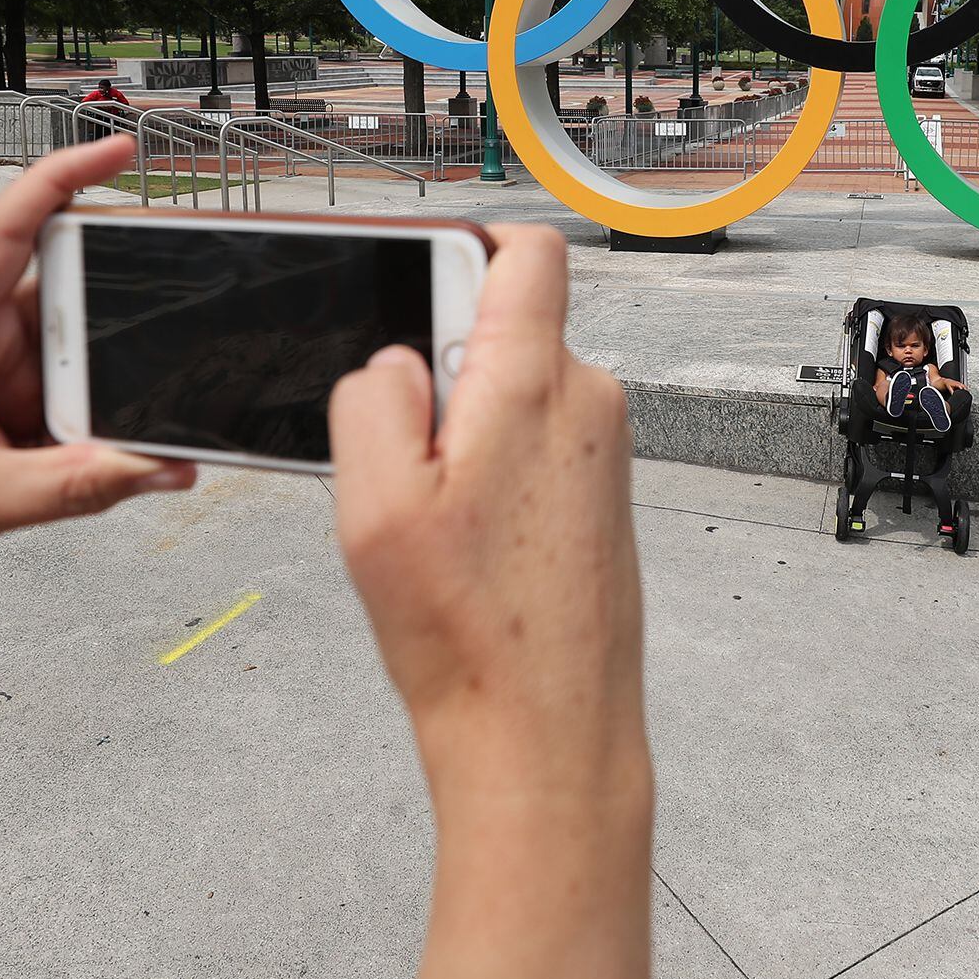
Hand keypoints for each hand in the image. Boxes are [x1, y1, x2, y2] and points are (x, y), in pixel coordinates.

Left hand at [0, 135, 192, 610]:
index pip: (2, 231)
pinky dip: (99, 412)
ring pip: (74, 344)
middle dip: (116, 295)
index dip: (60, 179)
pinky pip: (71, 390)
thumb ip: (76, 485)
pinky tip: (119, 440)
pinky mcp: (3, 407)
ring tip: (145, 401)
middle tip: (177, 306)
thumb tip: (164, 467)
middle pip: (57, 286)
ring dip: (110, 373)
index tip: (119, 150)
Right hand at [329, 226, 643, 779]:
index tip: (415, 280)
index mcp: (534, 381)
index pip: (527, 249)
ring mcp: (604, 452)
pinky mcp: (602, 497)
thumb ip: (374, 401)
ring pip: (517, 392)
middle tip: (407, 457)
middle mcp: (587, 402)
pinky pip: (537, 444)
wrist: (548, 736)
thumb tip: (395, 360)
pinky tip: (467, 544)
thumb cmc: (470, 636)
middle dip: (444, 367)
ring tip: (437, 520)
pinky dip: (492, 471)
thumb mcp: (374, 505)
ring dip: (465, 430)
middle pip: (509, 325)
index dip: (468, 242)